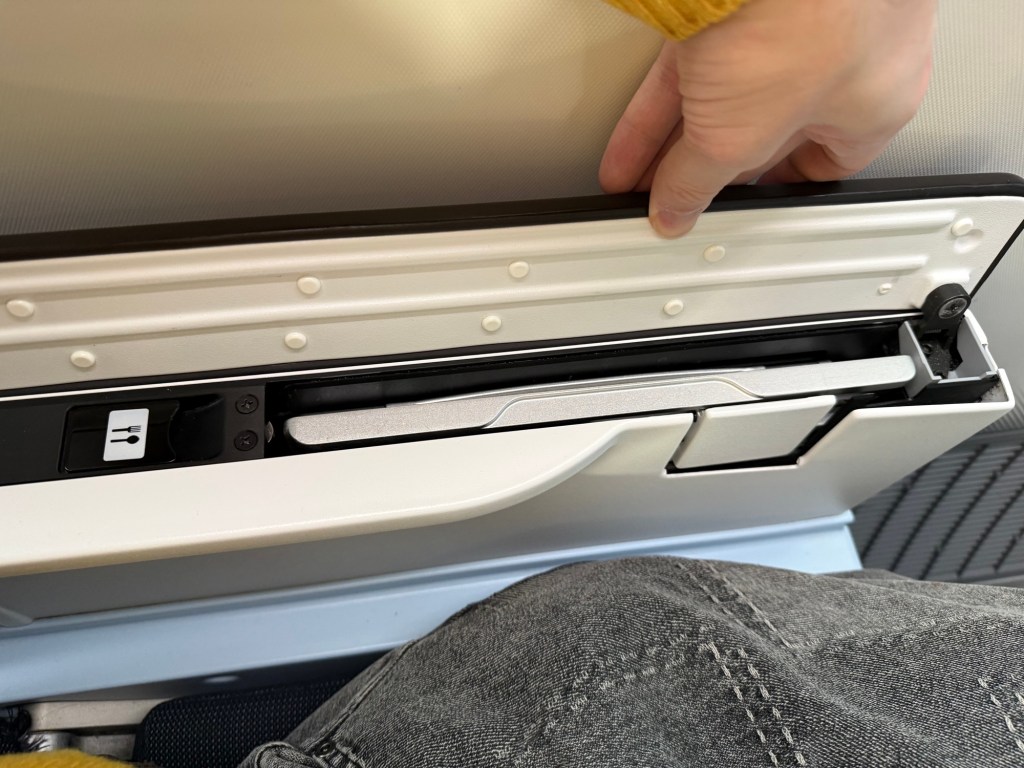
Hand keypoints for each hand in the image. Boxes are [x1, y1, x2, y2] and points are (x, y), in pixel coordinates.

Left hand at [599, 0, 936, 236]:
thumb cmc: (803, 19)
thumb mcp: (738, 137)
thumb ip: (700, 182)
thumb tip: (678, 208)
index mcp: (874, 102)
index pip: (817, 166)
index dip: (765, 193)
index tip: (727, 208)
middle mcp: (841, 57)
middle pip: (759, 133)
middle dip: (705, 170)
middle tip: (671, 197)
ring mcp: (793, 23)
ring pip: (722, 100)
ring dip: (670, 143)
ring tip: (634, 178)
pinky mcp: (741, 1)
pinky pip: (695, 67)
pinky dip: (658, 105)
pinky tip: (630, 138)